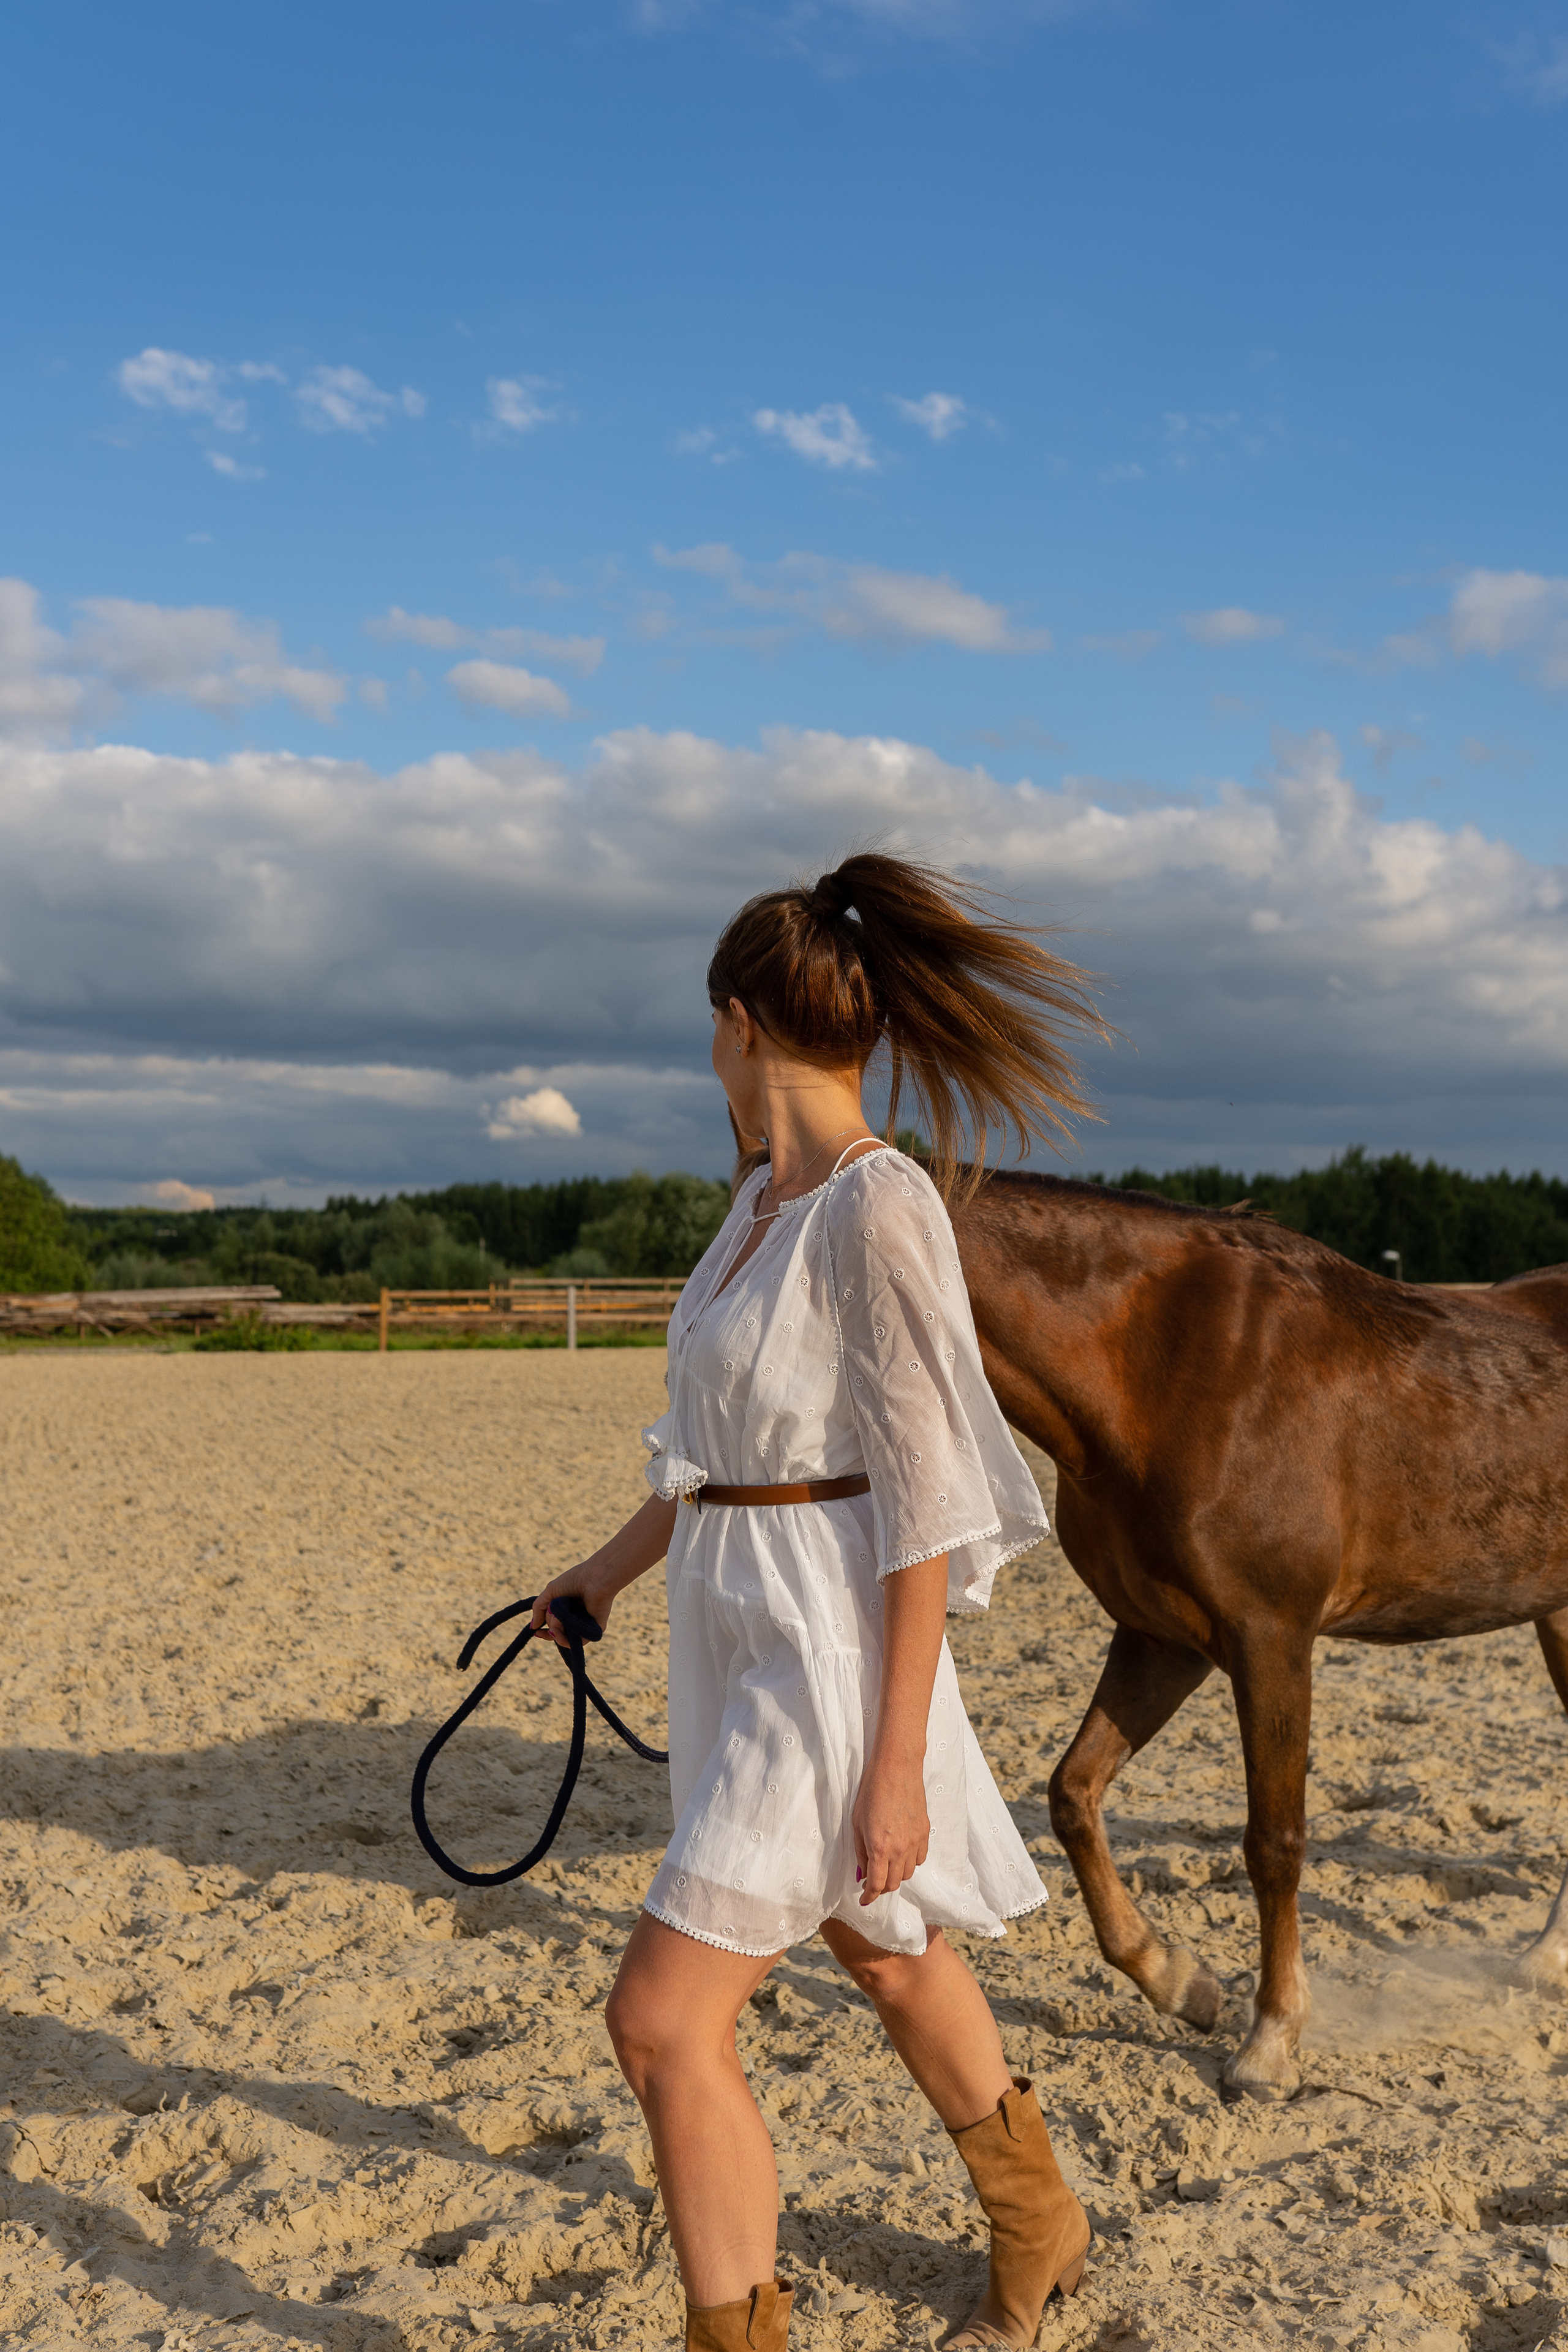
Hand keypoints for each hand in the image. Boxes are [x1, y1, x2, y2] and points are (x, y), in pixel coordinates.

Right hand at [529, 1564, 616, 1647]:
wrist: (594, 1578)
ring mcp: (585, 1626)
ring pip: (564, 1639)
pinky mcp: (594, 1631)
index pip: (554, 1626)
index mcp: (569, 1610)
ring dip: (555, 1629)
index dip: (544, 1631)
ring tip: (558, 1617)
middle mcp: (577, 1619)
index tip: (536, 1631)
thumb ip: (539, 1608)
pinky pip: (576, 1643)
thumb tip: (533, 1626)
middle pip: (556, 1631)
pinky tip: (559, 1630)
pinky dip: (564, 1639)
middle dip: (550, 1622)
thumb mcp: (551, 1591)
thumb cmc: (575, 1580)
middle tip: (554, 1610)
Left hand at [851, 1745, 930, 1903]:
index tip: (864, 1900)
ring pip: (908, 1874)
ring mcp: (915, 1841)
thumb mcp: (857, 1822)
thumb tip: (862, 1873)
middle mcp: (900, 1849)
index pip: (877, 1885)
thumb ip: (860, 1851)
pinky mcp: (925, 1832)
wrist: (897, 1767)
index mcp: (879, 1847)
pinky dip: (911, 1862)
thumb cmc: (872, 1791)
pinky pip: (920, 1859)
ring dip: (896, 1875)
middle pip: (894, 1884)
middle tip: (872, 1881)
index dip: (869, 1897)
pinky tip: (902, 1853)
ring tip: (886, 1865)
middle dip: (881, 1887)